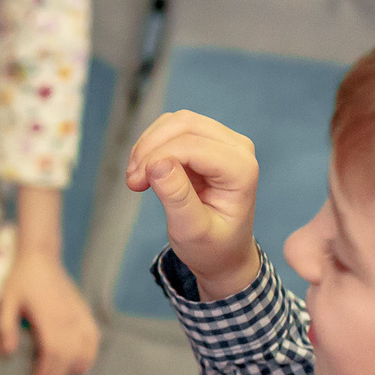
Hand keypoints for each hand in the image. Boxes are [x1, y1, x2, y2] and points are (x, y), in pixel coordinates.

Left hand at [0, 249, 99, 374]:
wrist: (41, 257)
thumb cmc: (21, 280)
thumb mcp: (6, 301)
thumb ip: (4, 327)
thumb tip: (7, 354)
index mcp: (50, 318)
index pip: (53, 354)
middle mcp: (69, 319)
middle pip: (68, 358)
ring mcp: (80, 316)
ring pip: (84, 352)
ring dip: (72, 371)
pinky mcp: (86, 313)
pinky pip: (94, 340)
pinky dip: (89, 357)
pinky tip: (79, 367)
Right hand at [125, 111, 262, 298]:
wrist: (223, 252)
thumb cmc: (212, 247)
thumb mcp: (192, 230)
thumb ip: (177, 197)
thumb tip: (156, 163)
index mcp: (241, 170)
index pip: (192, 146)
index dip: (157, 158)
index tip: (134, 184)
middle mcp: (238, 148)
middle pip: (185, 124)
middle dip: (150, 148)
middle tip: (132, 180)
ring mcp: (225, 141)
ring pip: (177, 122)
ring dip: (149, 145)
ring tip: (136, 177)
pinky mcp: (209, 142)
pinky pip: (175, 128)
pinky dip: (153, 144)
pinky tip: (145, 170)